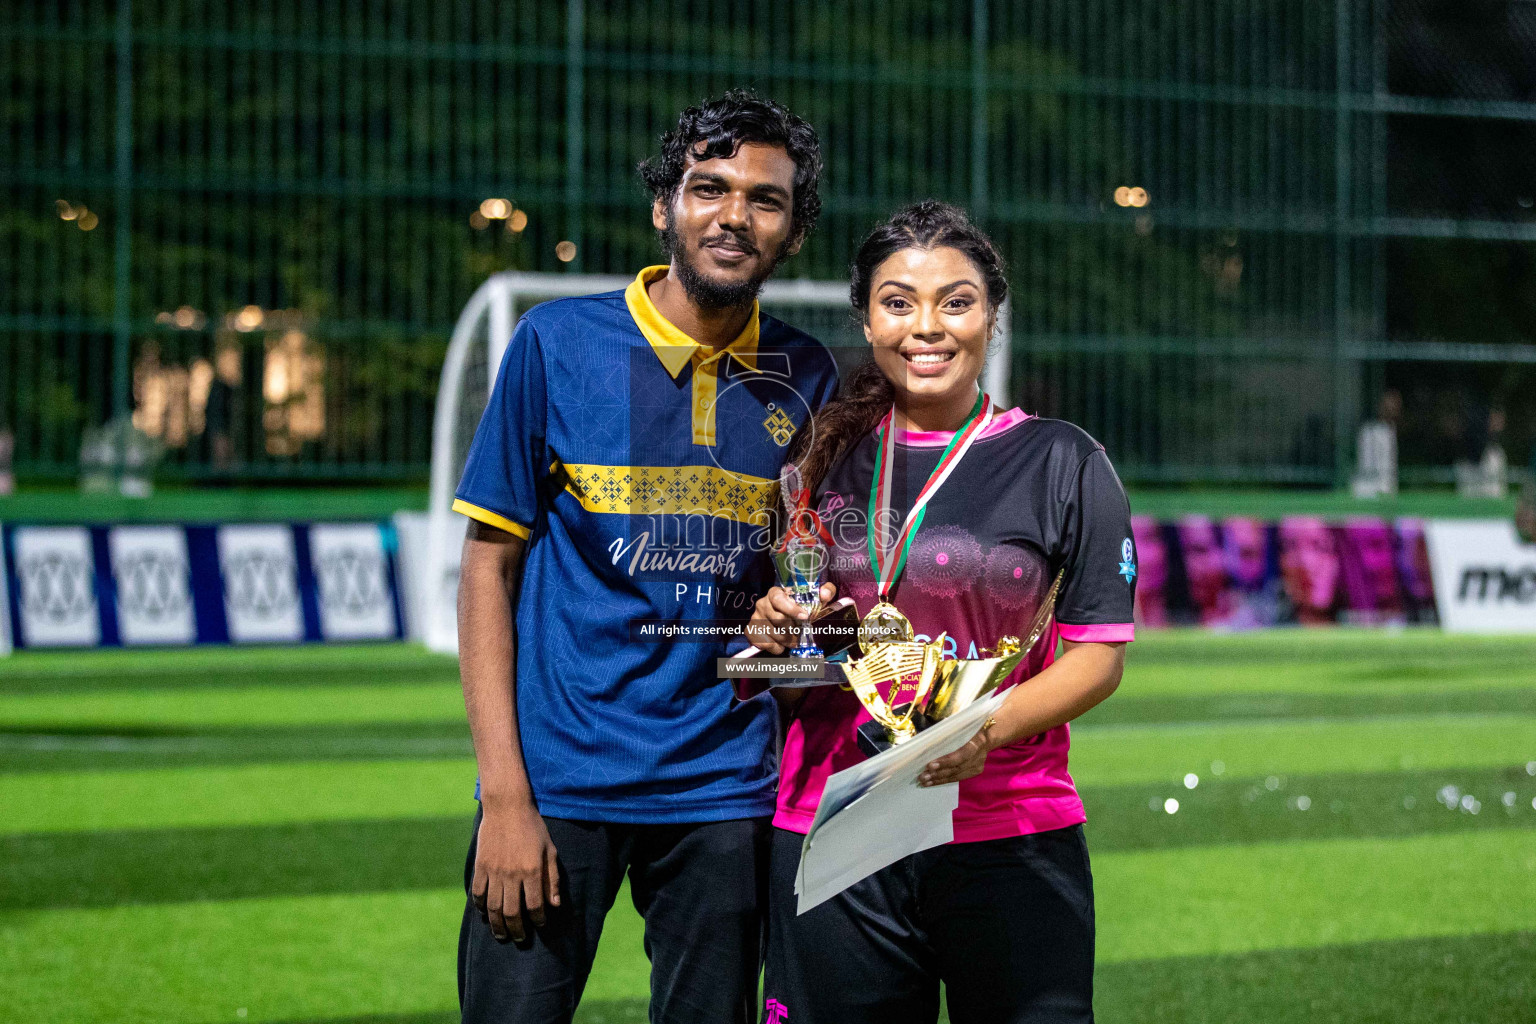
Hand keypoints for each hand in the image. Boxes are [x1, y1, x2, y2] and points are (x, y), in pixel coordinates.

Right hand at [471, 798, 559, 942]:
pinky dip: (481, 907)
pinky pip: (477, 893)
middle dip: (517, 930)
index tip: (540, 925)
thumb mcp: (549, 850)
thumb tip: (555, 904)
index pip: (535, 905)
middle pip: (512, 913)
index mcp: (532, 871)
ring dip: (498, 925)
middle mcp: (512, 875)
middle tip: (520, 938)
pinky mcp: (480, 867)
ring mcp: (494, 872)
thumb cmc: (533, 827)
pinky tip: (486, 914)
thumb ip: (553, 878)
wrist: (507, 807)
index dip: (538, 919)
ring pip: (493, 908)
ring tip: (502, 935)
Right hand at [745, 583, 836, 653]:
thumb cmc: (799, 608)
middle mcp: (762, 603)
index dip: (791, 608)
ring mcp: (755, 618)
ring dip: (788, 641)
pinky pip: (766, 644)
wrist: (783, 621)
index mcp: (776, 593)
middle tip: (801, 634)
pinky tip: (780, 643)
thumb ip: (824, 592)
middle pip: (779, 620)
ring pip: (774, 635)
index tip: (805, 616)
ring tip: (793, 639)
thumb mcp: (814, 599)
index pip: (779, 599)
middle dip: (794, 630)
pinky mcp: (750, 631)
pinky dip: (776, 647)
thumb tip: (825, 594)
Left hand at [918, 721, 993, 786]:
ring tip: (924, 782)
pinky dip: (944, 780)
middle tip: (922, 777)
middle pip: (956, 769)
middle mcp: (978, 757)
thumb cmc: (972, 727)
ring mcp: (977, 766)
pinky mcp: (974, 772)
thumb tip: (930, 735)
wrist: (989, 736)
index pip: (960, 756)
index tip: (930, 765)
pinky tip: (933, 783)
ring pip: (956, 776)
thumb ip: (951, 730)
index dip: (945, 762)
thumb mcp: (964, 724)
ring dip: (938, 780)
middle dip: (937, 774)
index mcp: (977, 742)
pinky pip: (958, 778)